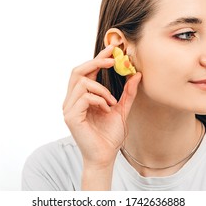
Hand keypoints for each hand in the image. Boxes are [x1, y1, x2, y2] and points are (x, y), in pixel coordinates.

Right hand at [63, 45, 141, 168]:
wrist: (105, 157)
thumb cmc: (110, 135)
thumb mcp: (122, 110)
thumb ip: (127, 93)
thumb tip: (136, 74)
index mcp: (81, 97)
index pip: (86, 72)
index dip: (98, 58)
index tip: (112, 49)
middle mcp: (71, 100)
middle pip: (77, 71)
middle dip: (95, 62)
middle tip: (113, 60)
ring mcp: (69, 108)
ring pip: (82, 82)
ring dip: (101, 88)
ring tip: (112, 101)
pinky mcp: (71, 116)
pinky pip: (84, 97)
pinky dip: (100, 99)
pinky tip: (107, 109)